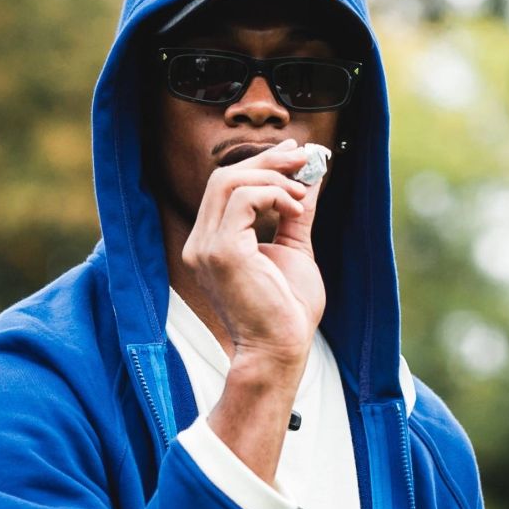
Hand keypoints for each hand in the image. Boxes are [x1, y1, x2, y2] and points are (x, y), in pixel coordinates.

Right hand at [179, 141, 328, 481]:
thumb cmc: (287, 312)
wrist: (280, 351)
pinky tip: (296, 209)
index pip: (225, 187)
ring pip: (229, 181)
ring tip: (302, 196)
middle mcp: (200, 242)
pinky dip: (274, 194)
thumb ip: (295, 214)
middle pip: (223, 177)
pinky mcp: (221, 251)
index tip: (295, 157)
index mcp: (211, 242)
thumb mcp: (294, 250)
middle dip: (267, 161)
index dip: (260, 164)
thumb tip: (309, 179)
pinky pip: (243, 199)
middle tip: (303, 159)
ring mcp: (205, 246)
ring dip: (273, 178)